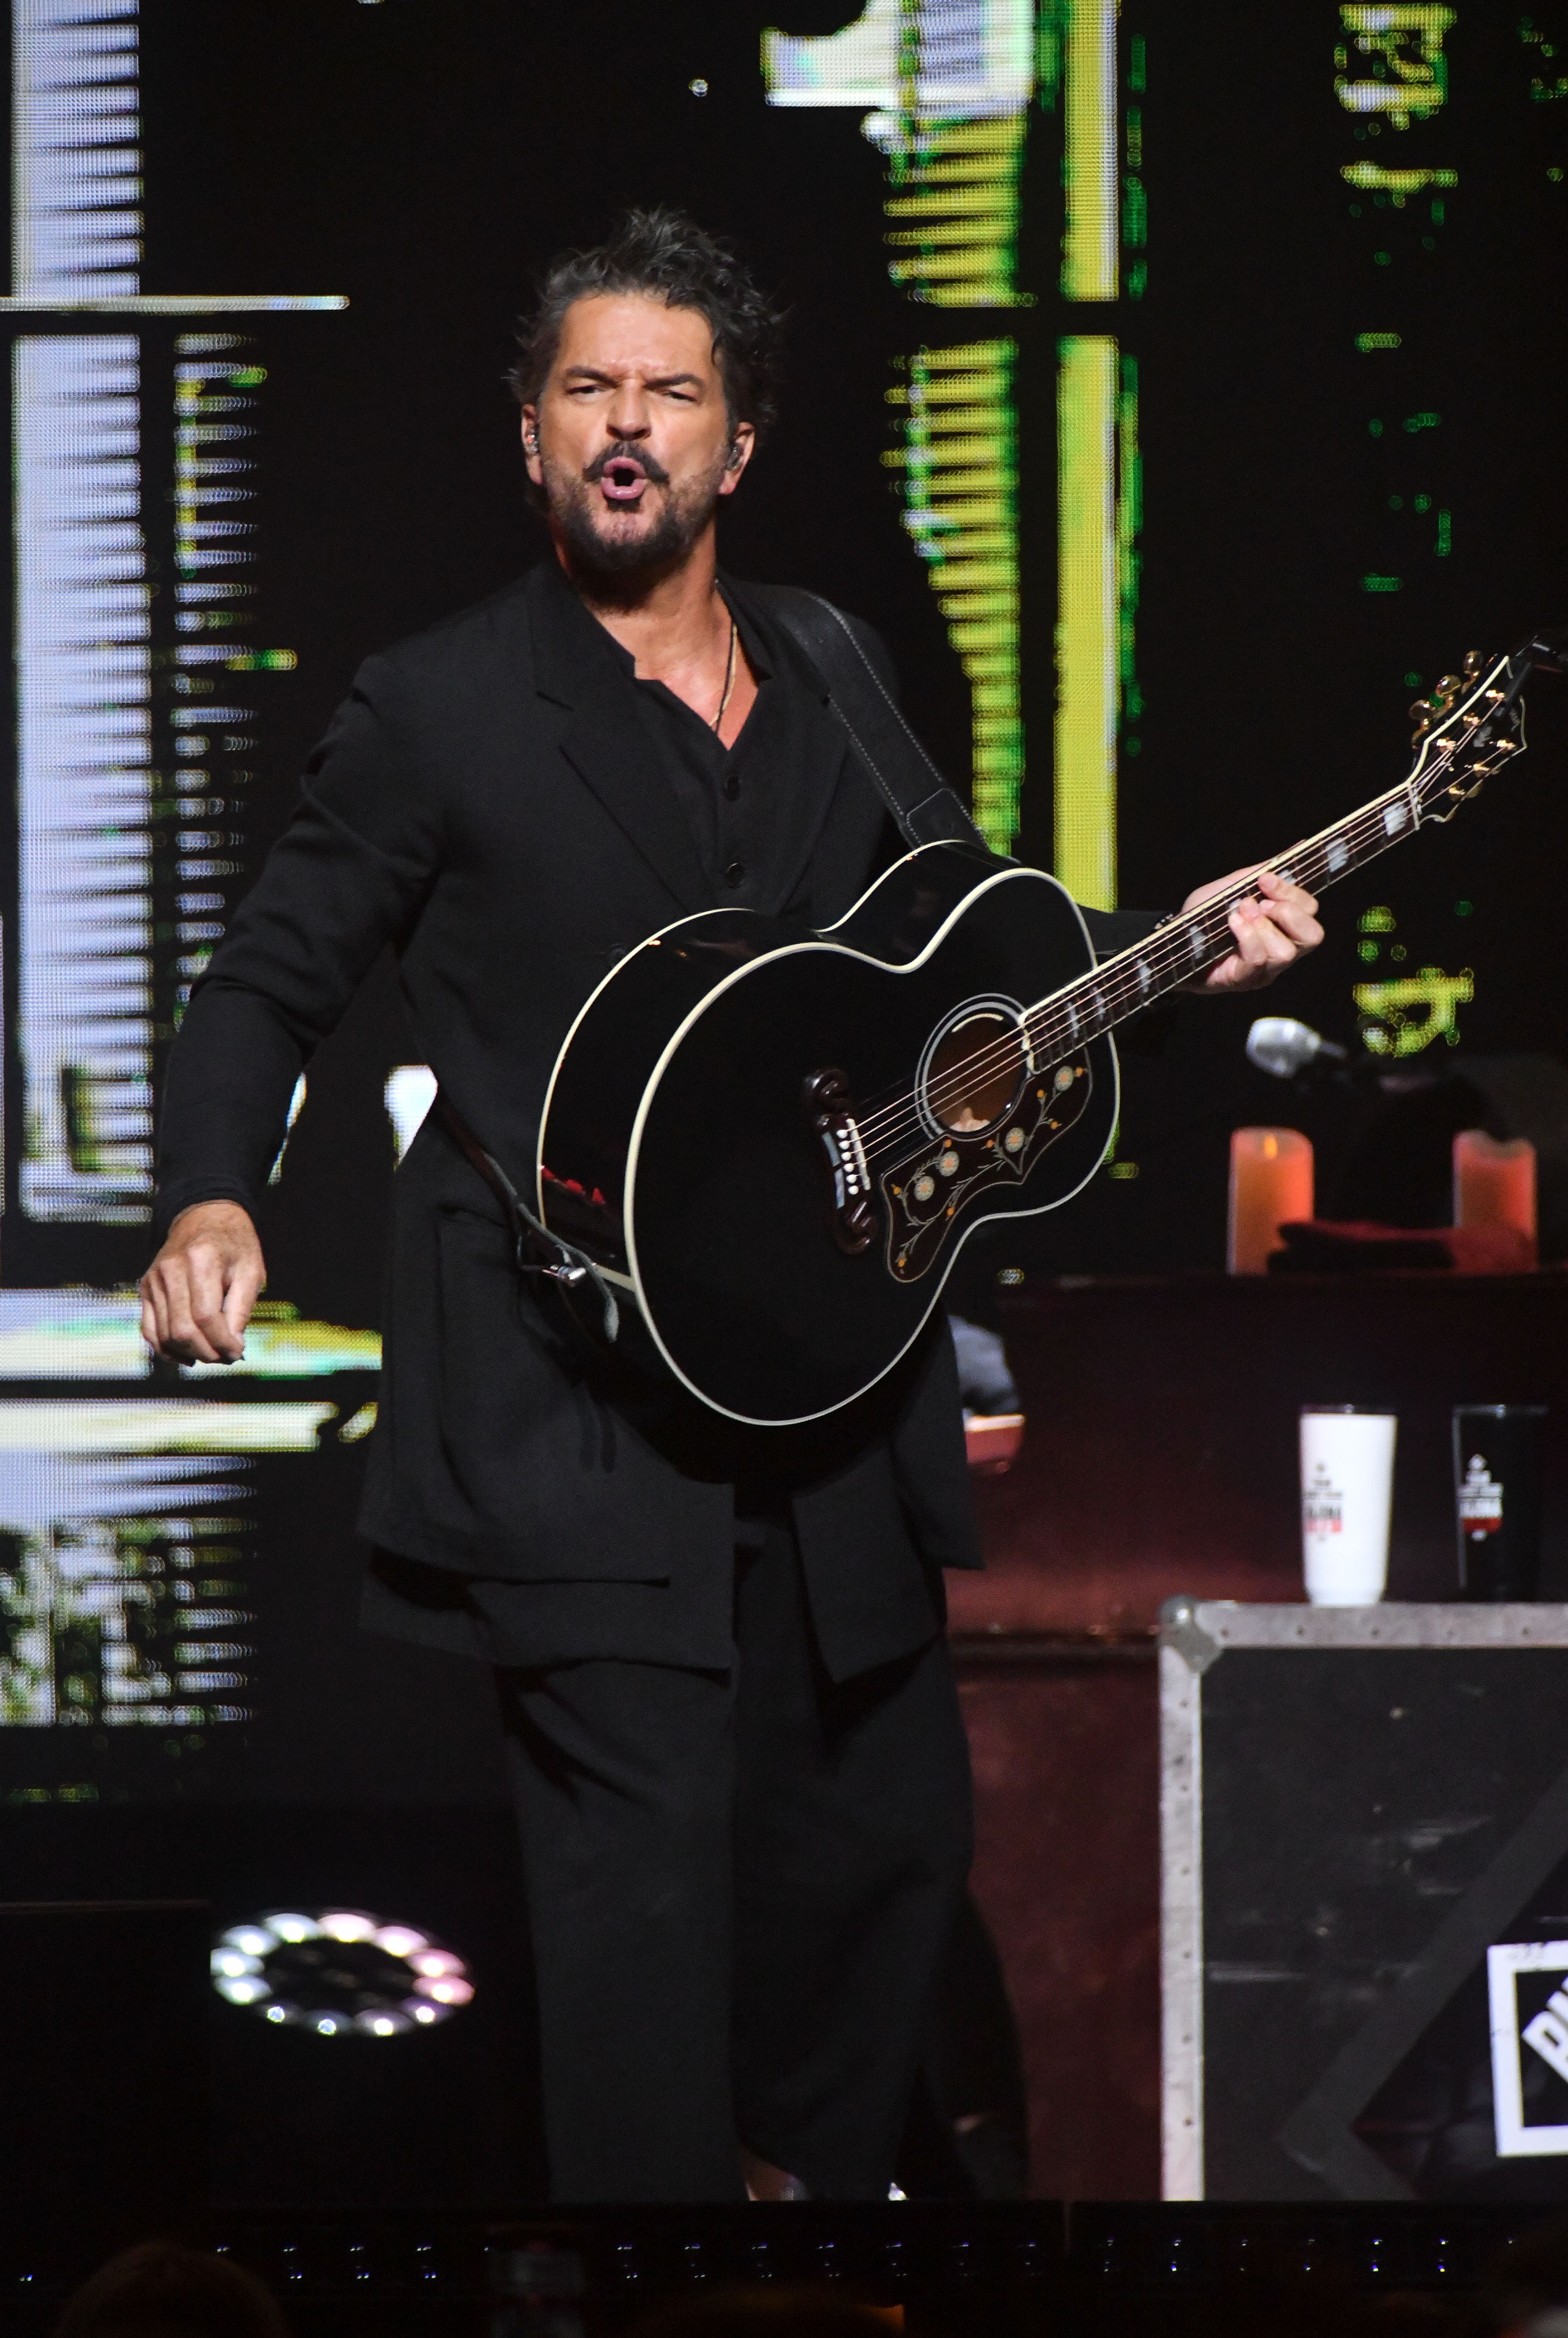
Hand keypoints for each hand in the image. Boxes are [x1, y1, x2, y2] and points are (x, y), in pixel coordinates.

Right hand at [139, 1201, 265, 1363]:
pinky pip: (149, 1330)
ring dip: (190, 1353)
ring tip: (212, 1354)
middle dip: (207, 1352)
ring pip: (165, 1335)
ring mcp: (154, 1280)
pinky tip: (187, 1356)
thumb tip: (232, 1346)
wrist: (204, 1218)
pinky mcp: (146, 1288)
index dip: (223, 1342)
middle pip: (183, 1329)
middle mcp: (171, 1269)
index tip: (238, 1352)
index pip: (206, 1316)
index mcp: (201, 1260)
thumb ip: (241, 1309)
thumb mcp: (251, 1271)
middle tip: (226, 1357)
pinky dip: (167, 1350)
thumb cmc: (234, 1245)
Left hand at [1181, 867, 1322, 994]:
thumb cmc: (1205, 918)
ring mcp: (1265, 969)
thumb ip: (1260, 872)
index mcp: (1283, 925)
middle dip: (1288, 912)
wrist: (1174, 942)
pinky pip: (1257, 960)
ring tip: (1239, 914)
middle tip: (1259, 903)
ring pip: (1285, 952)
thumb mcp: (1231, 888)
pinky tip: (1232, 923)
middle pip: (1312, 936)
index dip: (1292, 891)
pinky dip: (1247, 937)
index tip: (1264, 879)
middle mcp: (1282, 949)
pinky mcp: (1245, 980)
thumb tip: (1297, 847)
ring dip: (1262, 926)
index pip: (1310, 909)